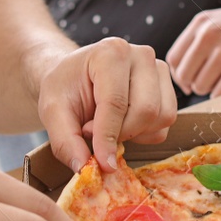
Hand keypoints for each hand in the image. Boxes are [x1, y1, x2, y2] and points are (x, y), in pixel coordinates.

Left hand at [36, 38, 177, 171]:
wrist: (75, 75)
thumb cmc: (65, 88)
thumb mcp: (52, 112)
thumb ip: (65, 141)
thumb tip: (85, 168)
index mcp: (110, 52)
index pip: (116, 103)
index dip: (108, 137)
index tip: (102, 163)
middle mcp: (141, 55)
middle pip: (146, 111)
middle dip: (121, 134)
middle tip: (94, 133)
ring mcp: (158, 69)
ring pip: (162, 118)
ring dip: (134, 134)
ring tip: (108, 125)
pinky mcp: (167, 87)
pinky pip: (165, 124)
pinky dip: (145, 134)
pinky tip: (124, 124)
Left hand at [168, 6, 220, 97]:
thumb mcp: (213, 23)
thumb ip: (193, 42)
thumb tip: (180, 78)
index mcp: (199, 24)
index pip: (173, 59)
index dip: (178, 74)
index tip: (187, 80)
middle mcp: (208, 37)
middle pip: (184, 76)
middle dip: (192, 83)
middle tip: (205, 81)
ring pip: (200, 86)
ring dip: (209, 88)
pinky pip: (217, 93)